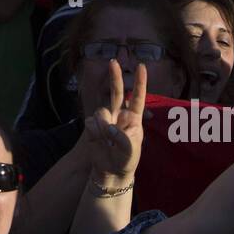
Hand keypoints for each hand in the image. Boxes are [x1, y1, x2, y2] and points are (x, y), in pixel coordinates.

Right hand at [83, 58, 147, 180]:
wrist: (111, 172)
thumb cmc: (127, 159)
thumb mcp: (131, 149)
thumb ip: (122, 136)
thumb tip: (108, 126)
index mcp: (134, 118)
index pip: (138, 97)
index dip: (140, 82)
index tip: (142, 66)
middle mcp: (119, 115)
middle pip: (116, 92)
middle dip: (115, 76)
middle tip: (113, 61)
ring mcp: (106, 119)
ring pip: (101, 112)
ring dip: (104, 127)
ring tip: (108, 142)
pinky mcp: (93, 125)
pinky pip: (91, 123)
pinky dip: (95, 133)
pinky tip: (99, 143)